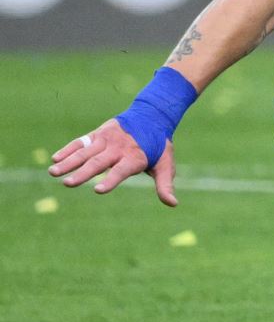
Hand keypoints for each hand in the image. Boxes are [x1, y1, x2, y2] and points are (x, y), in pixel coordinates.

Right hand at [47, 118, 177, 206]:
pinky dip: (68, 149)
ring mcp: (106, 139)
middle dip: (83, 173)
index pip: (121, 171)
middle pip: (98, 162)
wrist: (152, 117)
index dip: (111, 181)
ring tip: (53, 172)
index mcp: (135, 157)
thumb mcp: (166, 165)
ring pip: (85, 152)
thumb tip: (173, 204)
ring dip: (69, 162)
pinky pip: (80, 142)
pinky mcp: (97, 134)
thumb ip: (165, 184)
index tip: (98, 190)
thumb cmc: (158, 147)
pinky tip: (55, 159)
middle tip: (68, 184)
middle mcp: (118, 148)